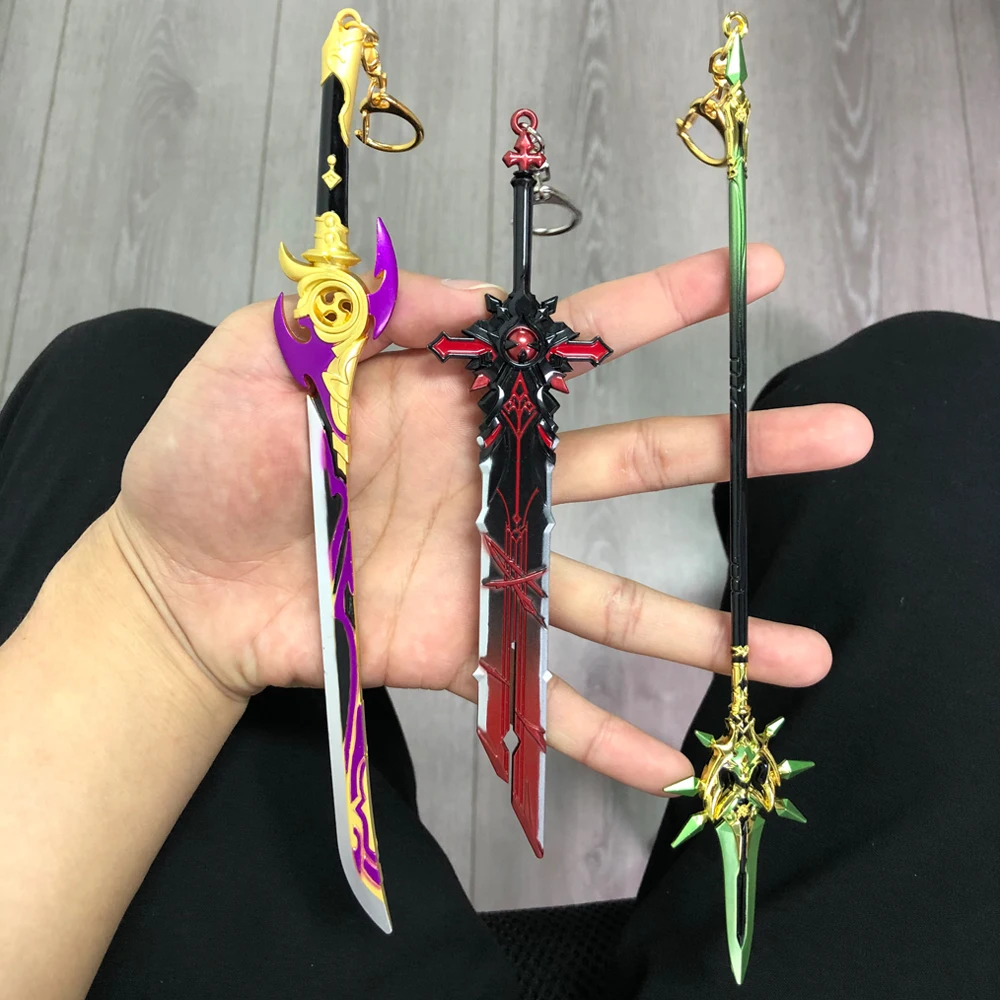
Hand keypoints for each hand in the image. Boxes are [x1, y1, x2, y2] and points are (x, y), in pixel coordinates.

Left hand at [112, 245, 871, 791]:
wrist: (173, 580)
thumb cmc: (204, 456)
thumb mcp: (266, 351)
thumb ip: (363, 310)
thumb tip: (469, 295)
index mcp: (456, 395)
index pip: (577, 342)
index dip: (664, 305)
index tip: (751, 276)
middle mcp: (494, 478)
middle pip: (638, 460)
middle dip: (740, 446)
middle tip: (842, 438)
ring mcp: (485, 569)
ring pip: (615, 597)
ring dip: (709, 628)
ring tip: (803, 657)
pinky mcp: (458, 648)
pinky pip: (538, 696)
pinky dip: (599, 734)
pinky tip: (670, 767)